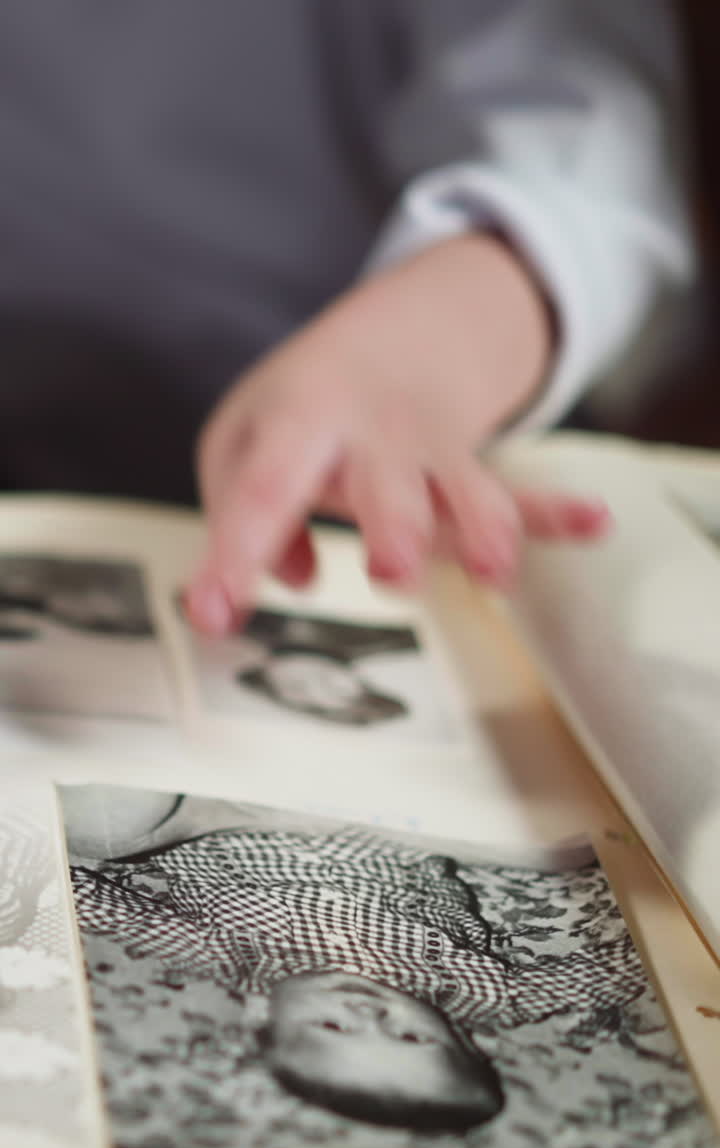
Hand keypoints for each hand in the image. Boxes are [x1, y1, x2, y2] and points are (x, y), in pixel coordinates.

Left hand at [184, 234, 608, 634]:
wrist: (394, 336)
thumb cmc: (302, 408)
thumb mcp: (244, 443)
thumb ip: (242, 515)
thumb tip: (291, 580)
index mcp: (299, 418)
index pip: (263, 489)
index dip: (236, 552)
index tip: (214, 615)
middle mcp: (370, 432)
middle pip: (385, 482)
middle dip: (396, 528)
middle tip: (392, 576)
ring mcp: (431, 451)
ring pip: (464, 491)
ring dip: (485, 529)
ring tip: (496, 572)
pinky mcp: (472, 474)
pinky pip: (518, 494)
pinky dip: (554, 513)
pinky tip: (592, 522)